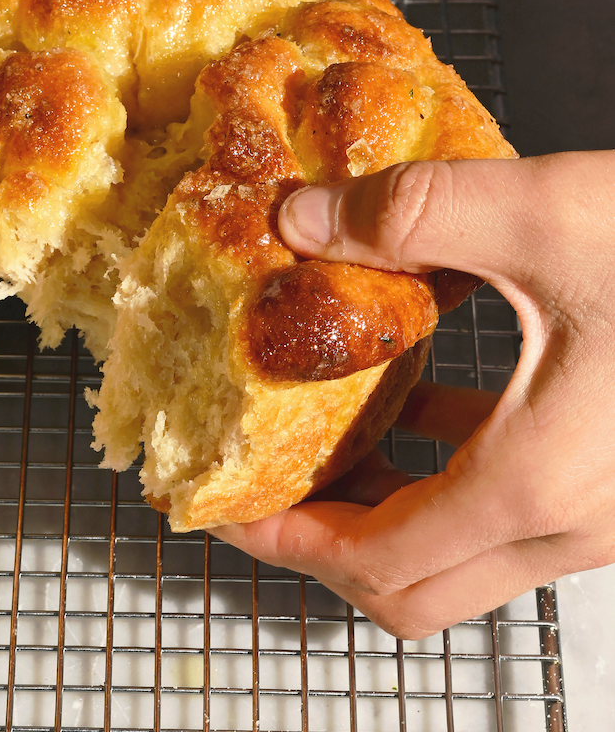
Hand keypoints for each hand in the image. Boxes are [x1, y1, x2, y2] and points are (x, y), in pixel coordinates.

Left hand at [213, 152, 614, 638]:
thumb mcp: (554, 213)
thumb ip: (414, 211)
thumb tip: (303, 215)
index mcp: (538, 484)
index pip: (374, 563)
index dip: (284, 542)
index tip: (225, 507)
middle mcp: (575, 524)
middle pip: (411, 591)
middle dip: (321, 549)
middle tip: (262, 492)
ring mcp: (605, 514)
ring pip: (460, 561)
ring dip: (381, 518)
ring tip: (320, 450)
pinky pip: (508, 512)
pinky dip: (443, 480)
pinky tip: (421, 404)